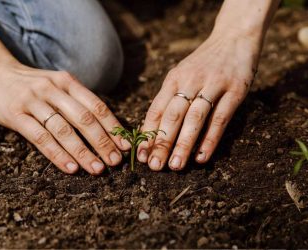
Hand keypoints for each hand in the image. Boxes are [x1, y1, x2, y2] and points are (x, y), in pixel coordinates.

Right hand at [0, 62, 129, 174]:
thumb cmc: (34, 85)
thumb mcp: (58, 84)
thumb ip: (77, 101)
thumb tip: (104, 128)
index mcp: (68, 82)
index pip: (97, 106)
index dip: (113, 127)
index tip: (125, 145)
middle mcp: (53, 89)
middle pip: (84, 118)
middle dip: (102, 142)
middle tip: (115, 162)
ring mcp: (33, 101)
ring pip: (63, 130)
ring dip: (83, 152)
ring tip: (97, 169)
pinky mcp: (16, 114)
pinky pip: (40, 137)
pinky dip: (57, 154)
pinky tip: (70, 168)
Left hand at [137, 31, 259, 170]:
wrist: (234, 37)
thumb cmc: (203, 63)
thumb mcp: (182, 74)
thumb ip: (170, 98)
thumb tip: (153, 129)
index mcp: (173, 79)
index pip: (156, 110)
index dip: (148, 134)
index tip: (141, 155)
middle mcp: (190, 81)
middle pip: (172, 116)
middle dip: (162, 143)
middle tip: (155, 167)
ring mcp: (213, 85)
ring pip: (194, 118)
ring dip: (184, 144)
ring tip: (175, 166)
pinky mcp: (235, 90)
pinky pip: (220, 118)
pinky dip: (210, 139)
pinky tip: (202, 157)